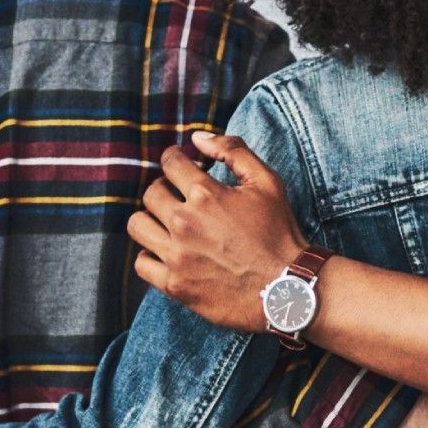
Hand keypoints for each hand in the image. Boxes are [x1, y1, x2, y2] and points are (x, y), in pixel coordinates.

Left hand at [127, 133, 309, 333]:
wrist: (288, 289)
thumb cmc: (280, 233)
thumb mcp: (267, 182)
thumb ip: (233, 151)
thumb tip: (197, 138)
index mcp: (206, 195)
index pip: (170, 163)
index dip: (175, 159)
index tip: (181, 166)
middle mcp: (185, 223)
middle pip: (151, 193)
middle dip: (165, 189)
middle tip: (180, 198)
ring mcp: (177, 256)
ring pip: (138, 225)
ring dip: (151, 219)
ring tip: (168, 224)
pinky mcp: (175, 285)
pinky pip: (141, 263)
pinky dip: (150, 255)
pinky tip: (166, 251)